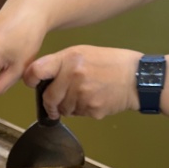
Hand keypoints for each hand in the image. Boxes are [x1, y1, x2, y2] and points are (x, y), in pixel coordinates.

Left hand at [24, 46, 143, 119]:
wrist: (137, 77)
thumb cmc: (111, 63)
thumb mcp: (84, 52)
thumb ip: (63, 64)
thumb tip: (44, 79)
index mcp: (70, 59)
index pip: (37, 70)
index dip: (30, 79)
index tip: (32, 84)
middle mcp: (73, 76)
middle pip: (48, 98)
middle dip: (50, 104)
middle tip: (55, 105)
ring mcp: (82, 94)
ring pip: (63, 109)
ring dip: (68, 108)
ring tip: (84, 97)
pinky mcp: (92, 109)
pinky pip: (79, 115)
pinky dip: (83, 111)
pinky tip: (95, 100)